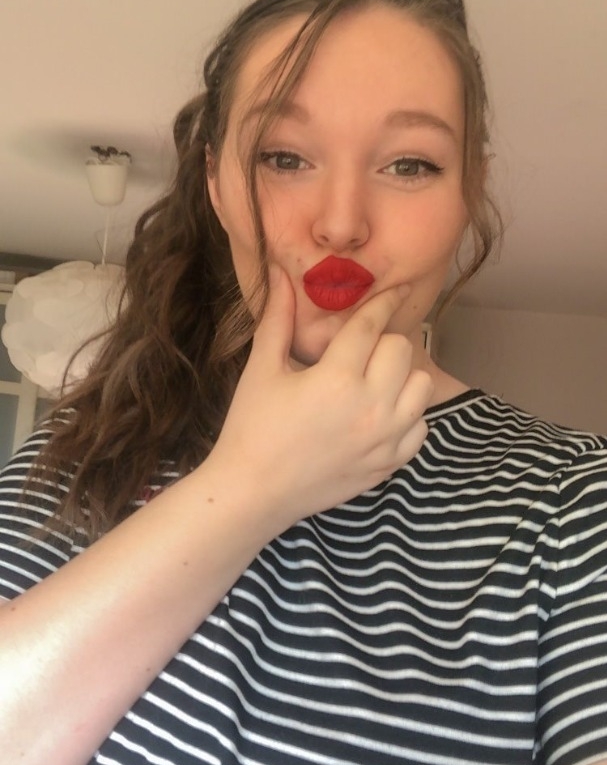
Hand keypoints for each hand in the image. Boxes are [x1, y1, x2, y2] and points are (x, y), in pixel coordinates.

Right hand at [211, 266, 432, 528]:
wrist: (254, 492)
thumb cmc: (252, 427)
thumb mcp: (262, 369)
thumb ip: (277, 319)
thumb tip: (280, 272)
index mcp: (337, 378)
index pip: (373, 324)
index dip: (386, 300)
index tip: (398, 288)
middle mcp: (370, 407)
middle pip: (402, 349)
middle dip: (384, 341)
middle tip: (361, 349)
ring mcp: (385, 439)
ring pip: (421, 386)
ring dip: (401, 376)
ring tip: (374, 380)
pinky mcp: (390, 464)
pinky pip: (421, 426)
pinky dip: (407, 414)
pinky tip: (379, 414)